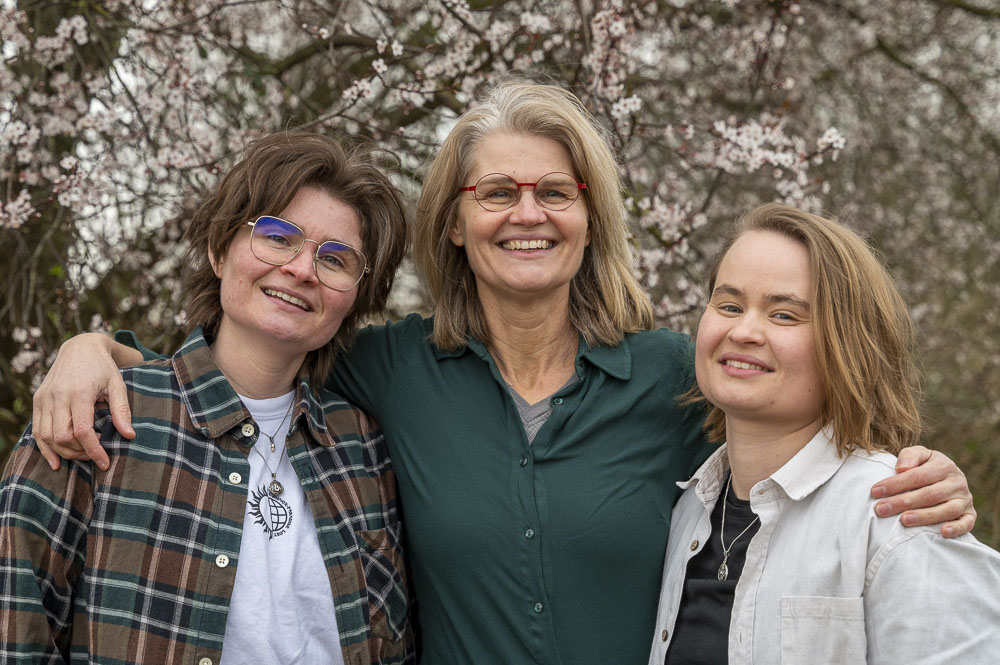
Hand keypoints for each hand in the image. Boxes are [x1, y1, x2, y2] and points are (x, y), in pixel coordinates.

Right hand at [31, 333, 137, 470]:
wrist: (80, 347)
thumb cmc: (103, 367)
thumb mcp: (118, 385)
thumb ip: (122, 410)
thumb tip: (130, 436)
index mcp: (79, 392)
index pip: (82, 431)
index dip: (93, 450)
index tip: (105, 463)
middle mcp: (57, 396)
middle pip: (62, 437)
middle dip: (79, 452)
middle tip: (96, 454)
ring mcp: (44, 398)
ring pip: (46, 437)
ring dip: (64, 452)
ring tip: (83, 454)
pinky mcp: (38, 400)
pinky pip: (37, 430)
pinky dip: (45, 448)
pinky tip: (56, 461)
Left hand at [870, 445, 975, 537]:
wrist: (948, 477)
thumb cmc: (925, 466)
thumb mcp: (918, 455)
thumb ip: (909, 456)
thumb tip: (902, 469)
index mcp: (943, 465)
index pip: (918, 476)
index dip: (895, 484)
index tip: (875, 492)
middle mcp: (957, 482)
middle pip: (929, 494)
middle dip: (903, 502)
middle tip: (881, 509)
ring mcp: (964, 499)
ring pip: (946, 510)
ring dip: (924, 516)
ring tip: (903, 520)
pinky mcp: (970, 514)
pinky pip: (966, 523)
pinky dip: (956, 528)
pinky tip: (941, 532)